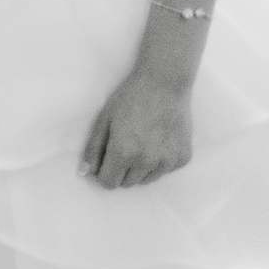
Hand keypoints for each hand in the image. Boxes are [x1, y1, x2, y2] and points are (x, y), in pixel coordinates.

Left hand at [81, 70, 193, 188]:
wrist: (165, 84)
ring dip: (139, 168)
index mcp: (124, 152)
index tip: (104, 161)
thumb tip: (85, 173)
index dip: (103, 173)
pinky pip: (164, 171)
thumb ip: (93, 149)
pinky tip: (157, 140)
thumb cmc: (130, 99)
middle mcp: (147, 162)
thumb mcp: (104, 120)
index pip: (109, 183)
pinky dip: (158, 162)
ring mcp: (168, 162)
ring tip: (140, 142)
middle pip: (127, 183)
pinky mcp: (183, 159)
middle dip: (120, 170)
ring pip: (146, 180)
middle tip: (122, 146)